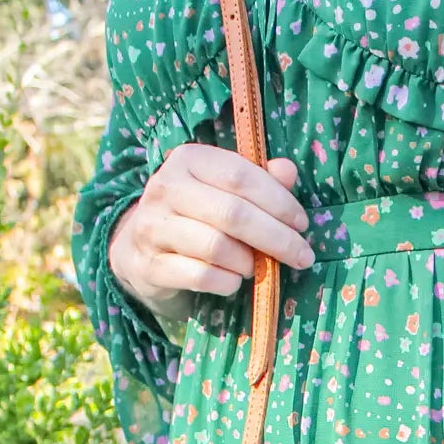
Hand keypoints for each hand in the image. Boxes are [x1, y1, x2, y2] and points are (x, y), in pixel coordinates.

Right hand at [108, 145, 315, 321]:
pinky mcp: (149, 265)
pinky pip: (201, 276)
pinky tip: (234, 281)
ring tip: (256, 267)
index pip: (240, 175)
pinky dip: (227, 283)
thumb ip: (258, 180)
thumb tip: (288, 170)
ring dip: (249, 263)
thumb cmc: (196, 217)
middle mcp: (165, 188)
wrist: (141, 251)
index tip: (302, 224)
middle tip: (303, 257)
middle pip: (233, 214)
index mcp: (188, 161)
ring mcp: (153, 227)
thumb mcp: (225, 191)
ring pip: (217, 247)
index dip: (279, 201)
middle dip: (277, 239)